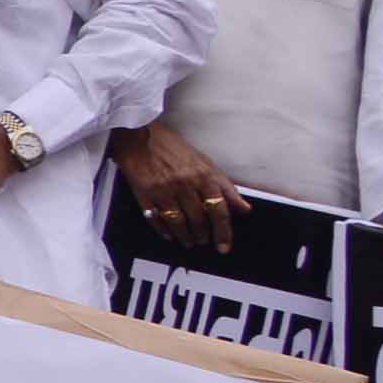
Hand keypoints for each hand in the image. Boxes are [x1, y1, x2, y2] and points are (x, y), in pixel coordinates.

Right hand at [112, 121, 240, 249]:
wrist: (138, 136)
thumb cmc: (172, 148)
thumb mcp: (205, 163)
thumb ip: (225, 187)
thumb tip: (243, 208)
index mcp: (203, 175)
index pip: (220, 211)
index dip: (223, 232)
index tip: (224, 246)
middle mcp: (185, 184)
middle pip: (199, 219)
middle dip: (203, 235)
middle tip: (204, 241)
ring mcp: (163, 190)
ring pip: (179, 223)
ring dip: (185, 236)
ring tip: (189, 241)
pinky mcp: (144, 194)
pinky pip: (156, 219)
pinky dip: (164, 231)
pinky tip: (169, 234)